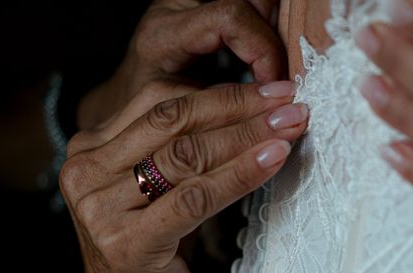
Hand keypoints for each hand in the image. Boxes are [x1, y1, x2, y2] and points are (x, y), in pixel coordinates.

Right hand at [63, 81, 306, 272]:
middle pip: (174, 120)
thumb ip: (179, 151)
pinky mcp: (128, 244)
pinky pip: (196, 198)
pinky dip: (240, 175)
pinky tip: (274, 159)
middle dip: (241, 106)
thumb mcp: (157, 193)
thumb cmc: (152, 256)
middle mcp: (85, 171)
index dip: (221, 90)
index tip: (271, 89)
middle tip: (291, 100)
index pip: (159, 98)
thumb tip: (249, 109)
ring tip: (292, 125)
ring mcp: (101, 209)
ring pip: (187, 155)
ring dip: (248, 135)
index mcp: (90, 150)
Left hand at [79, 0, 285, 128]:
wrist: (127, 112)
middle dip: (276, 39)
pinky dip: (268, 38)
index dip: (263, 50)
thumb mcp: (184, 117)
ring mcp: (194, 6)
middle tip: (285, 81)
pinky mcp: (208, 13)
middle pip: (251, 1)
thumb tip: (276, 106)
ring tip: (280, 75)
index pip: (230, 17)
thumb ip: (223, 104)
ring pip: (257, 2)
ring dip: (275, 36)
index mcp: (164, 33)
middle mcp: (178, 8)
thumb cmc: (148, 121)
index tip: (276, 89)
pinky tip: (272, 67)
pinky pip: (252, 13)